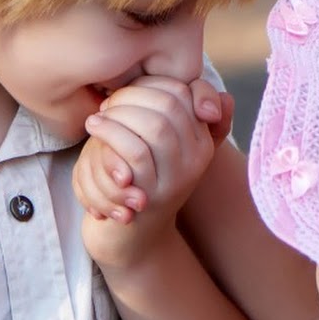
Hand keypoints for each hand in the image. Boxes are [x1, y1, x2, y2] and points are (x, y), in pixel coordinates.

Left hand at [79, 78, 233, 223]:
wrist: (130, 235)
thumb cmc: (140, 179)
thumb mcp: (163, 143)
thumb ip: (182, 113)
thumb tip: (225, 98)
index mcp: (203, 140)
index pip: (185, 91)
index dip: (150, 83)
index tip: (126, 93)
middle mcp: (197, 159)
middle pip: (170, 105)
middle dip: (132, 95)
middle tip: (107, 104)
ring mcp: (176, 178)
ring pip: (156, 126)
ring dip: (119, 113)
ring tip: (98, 118)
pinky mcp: (152, 195)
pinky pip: (135, 153)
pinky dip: (110, 133)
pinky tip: (93, 128)